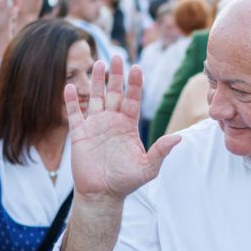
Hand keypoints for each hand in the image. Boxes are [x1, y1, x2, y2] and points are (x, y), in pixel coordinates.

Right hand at [65, 53, 180, 199]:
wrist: (102, 194)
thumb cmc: (126, 182)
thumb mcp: (148, 167)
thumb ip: (161, 151)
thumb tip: (180, 138)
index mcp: (129, 125)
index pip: (132, 99)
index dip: (135, 84)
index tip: (137, 68)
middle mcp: (112, 121)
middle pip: (114, 92)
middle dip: (116, 75)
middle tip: (117, 56)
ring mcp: (95, 125)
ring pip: (95, 97)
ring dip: (96, 81)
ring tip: (98, 63)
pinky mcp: (79, 133)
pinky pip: (75, 113)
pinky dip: (72, 101)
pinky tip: (70, 87)